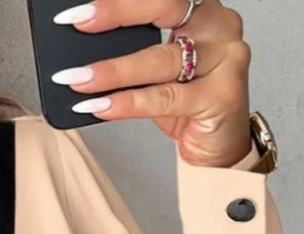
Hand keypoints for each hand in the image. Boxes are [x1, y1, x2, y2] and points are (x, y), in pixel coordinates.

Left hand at [52, 0, 251, 166]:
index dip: (120, 0)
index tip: (80, 8)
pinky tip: (101, 107)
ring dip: (113, 70)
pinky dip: (129, 102)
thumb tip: (84, 50)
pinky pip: (165, 97)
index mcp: (201, 8)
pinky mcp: (221, 95)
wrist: (218, 148)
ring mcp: (225, 58)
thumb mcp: (157, 70)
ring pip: (160, 58)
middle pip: (164, 8)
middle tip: (78, 23)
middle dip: (116, 13)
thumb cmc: (187, 104)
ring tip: (79, 80)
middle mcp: (219, 24)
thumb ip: (133, 49)